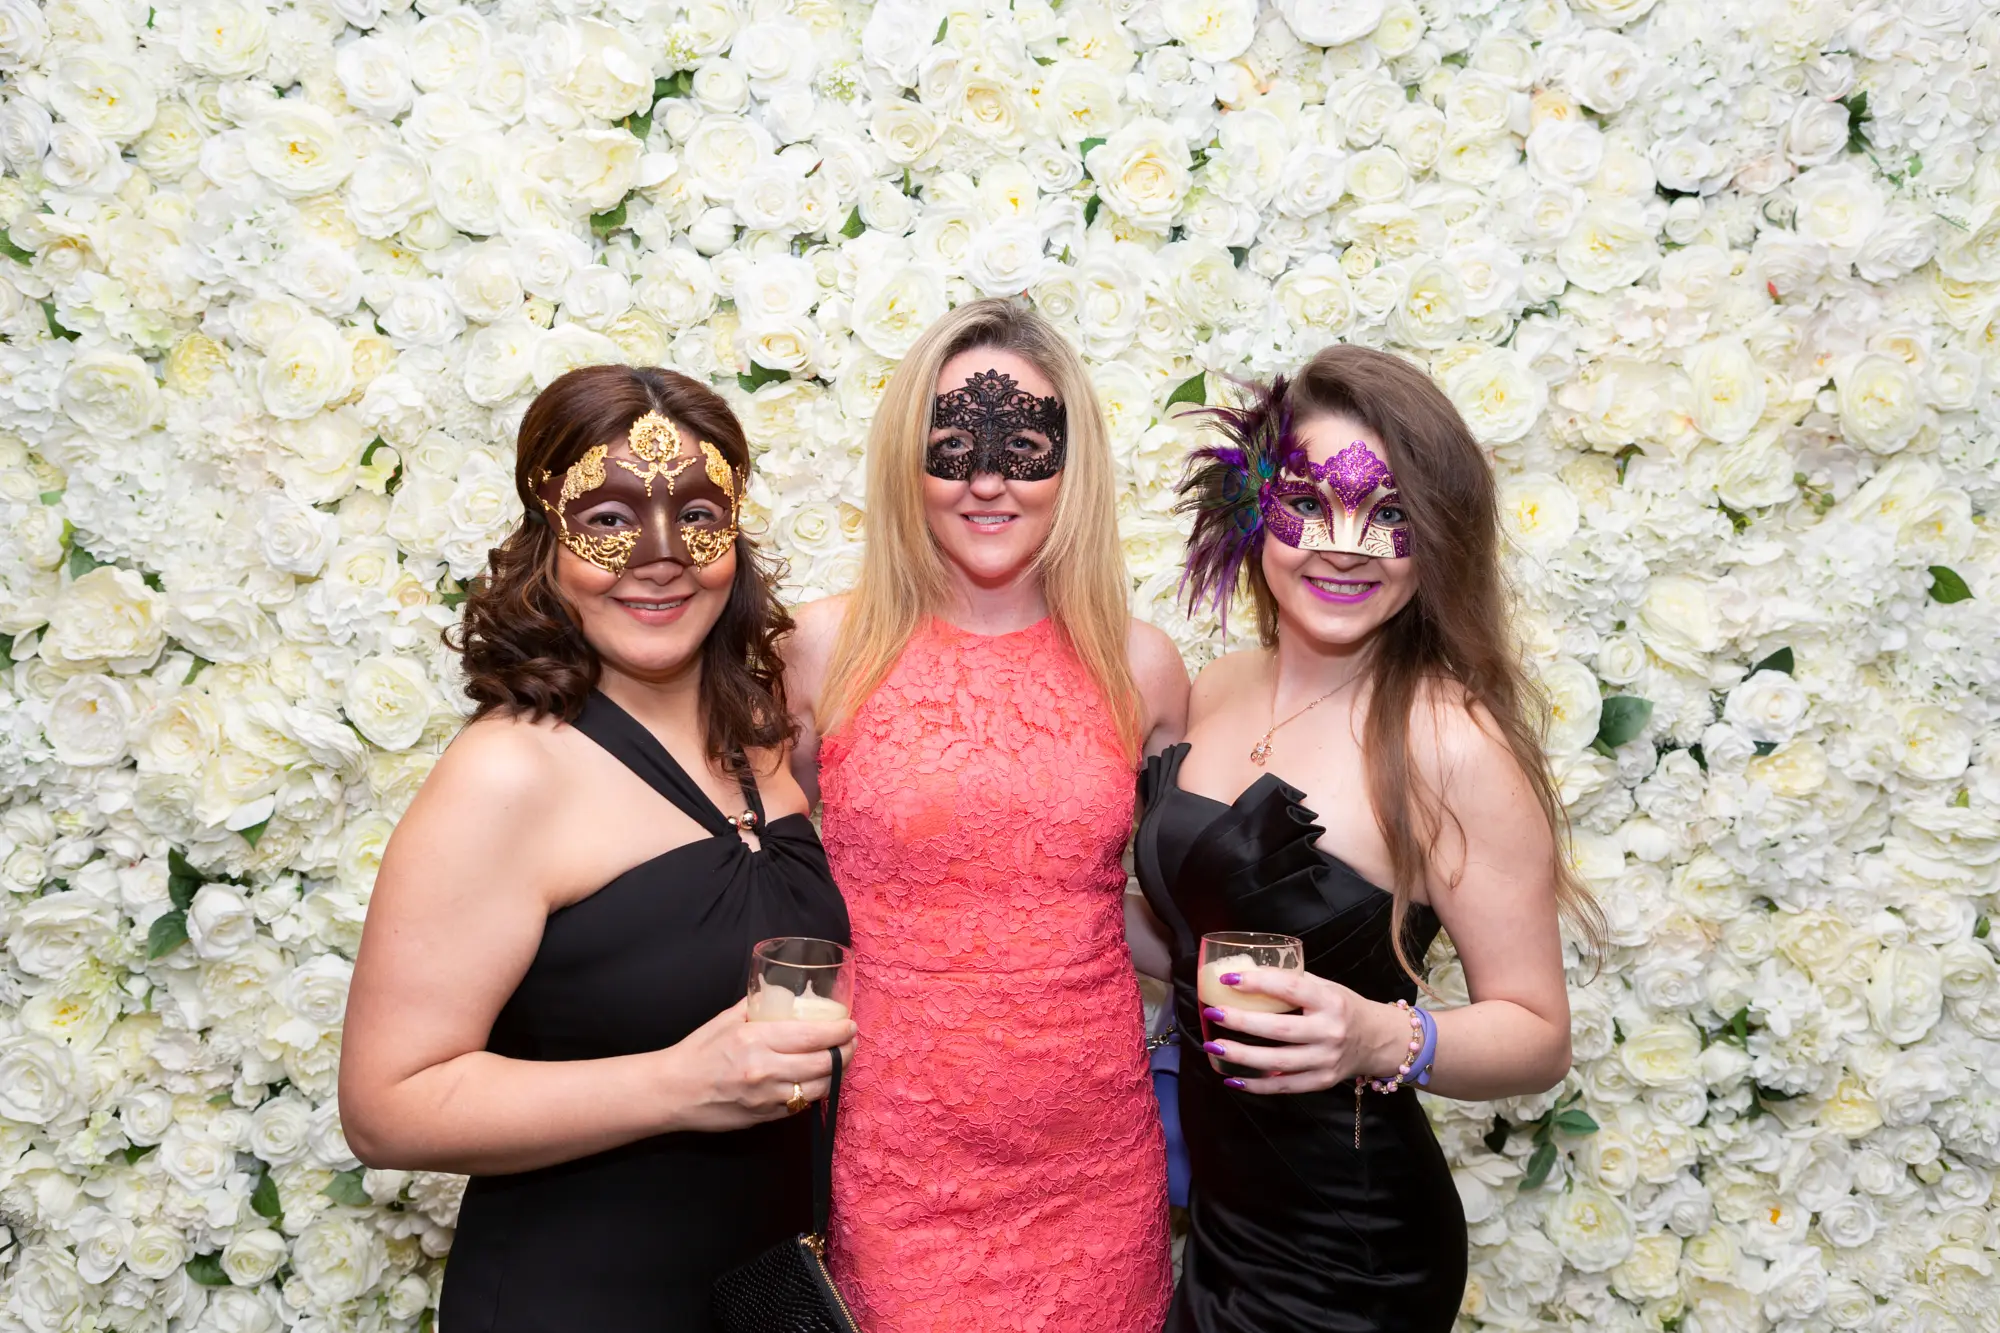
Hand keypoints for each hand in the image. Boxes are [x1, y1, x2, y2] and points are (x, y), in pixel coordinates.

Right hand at [661, 999, 857, 1131]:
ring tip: (841, 1060)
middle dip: (846, 1052)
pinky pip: (801, 1105)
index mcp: (757, 1040)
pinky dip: (814, 1092)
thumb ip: (758, 1005)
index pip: (812, 1036)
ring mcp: (767, 1097)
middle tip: (851, 1041)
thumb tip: (781, 991)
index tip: (850, 1025)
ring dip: (836, 1074)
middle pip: (824, 1064)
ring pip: (818, 1088)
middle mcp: (766, 1070)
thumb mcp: (727, 1019)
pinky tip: (817, 1080)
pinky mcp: (765, 1117)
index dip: (838, 1031)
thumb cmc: (698, 1051)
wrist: (673, 1091)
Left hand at [1199, 967, 1408, 1095]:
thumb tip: (1246, 974)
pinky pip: (1284, 1086)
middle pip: (1280, 1029)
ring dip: (1242, 1056)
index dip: (1258, 983)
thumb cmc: (1343, 1007)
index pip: (1290, 989)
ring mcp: (1326, 1060)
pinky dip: (1256, 1085)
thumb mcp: (1325, 987)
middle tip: (1213, 1013)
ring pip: (1278, 1062)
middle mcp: (1330, 1032)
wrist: (1377, 1040)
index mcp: (1330, 1001)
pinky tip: (1232, 1078)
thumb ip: (1292, 983)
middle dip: (1242, 1021)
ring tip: (1214, 1046)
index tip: (1228, 979)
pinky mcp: (1322, 1081)